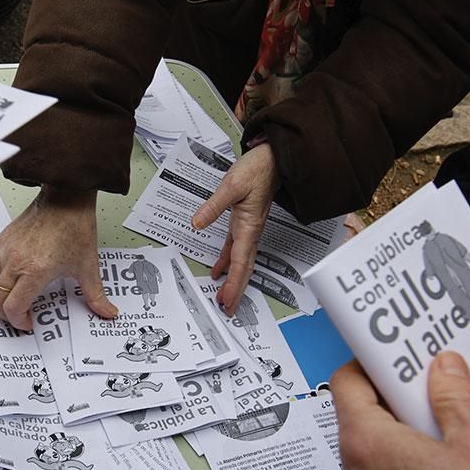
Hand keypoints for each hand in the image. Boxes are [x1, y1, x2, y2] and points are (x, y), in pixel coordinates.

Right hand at [0, 187, 116, 329]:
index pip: (13, 307)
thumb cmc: (74, 225)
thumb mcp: (88, 266)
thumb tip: (106, 310)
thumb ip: (96, 294)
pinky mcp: (3, 239)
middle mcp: (16, 261)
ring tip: (7, 300)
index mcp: (35, 270)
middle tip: (18, 316)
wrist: (67, 198)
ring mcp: (6, 249)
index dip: (18, 321)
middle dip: (6, 314)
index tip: (27, 322)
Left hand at [191, 143, 277, 314]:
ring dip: (233, 280)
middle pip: (244, 268)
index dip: (233, 283)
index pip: (240, 262)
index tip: (227, 299)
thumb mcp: (231, 185)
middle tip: (228, 309)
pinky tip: (219, 270)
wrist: (272, 159)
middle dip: (236, 290)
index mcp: (249, 227)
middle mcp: (251, 232)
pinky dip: (227, 262)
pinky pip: (236, 249)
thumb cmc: (257, 170)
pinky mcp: (244, 223)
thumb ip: (213, 206)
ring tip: (224, 298)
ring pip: (241, 261)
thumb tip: (197, 223)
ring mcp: (248, 229)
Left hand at [333, 352, 469, 469]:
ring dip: (414, 426)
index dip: (374, 361)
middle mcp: (355, 469)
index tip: (401, 352)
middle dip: (402, 393)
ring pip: (383, 443)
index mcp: (365, 441)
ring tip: (456, 416)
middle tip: (438, 379)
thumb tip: (443, 368)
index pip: (348, 380)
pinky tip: (454, 453)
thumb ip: (454, 398)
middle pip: (367, 411)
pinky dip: (416, 455)